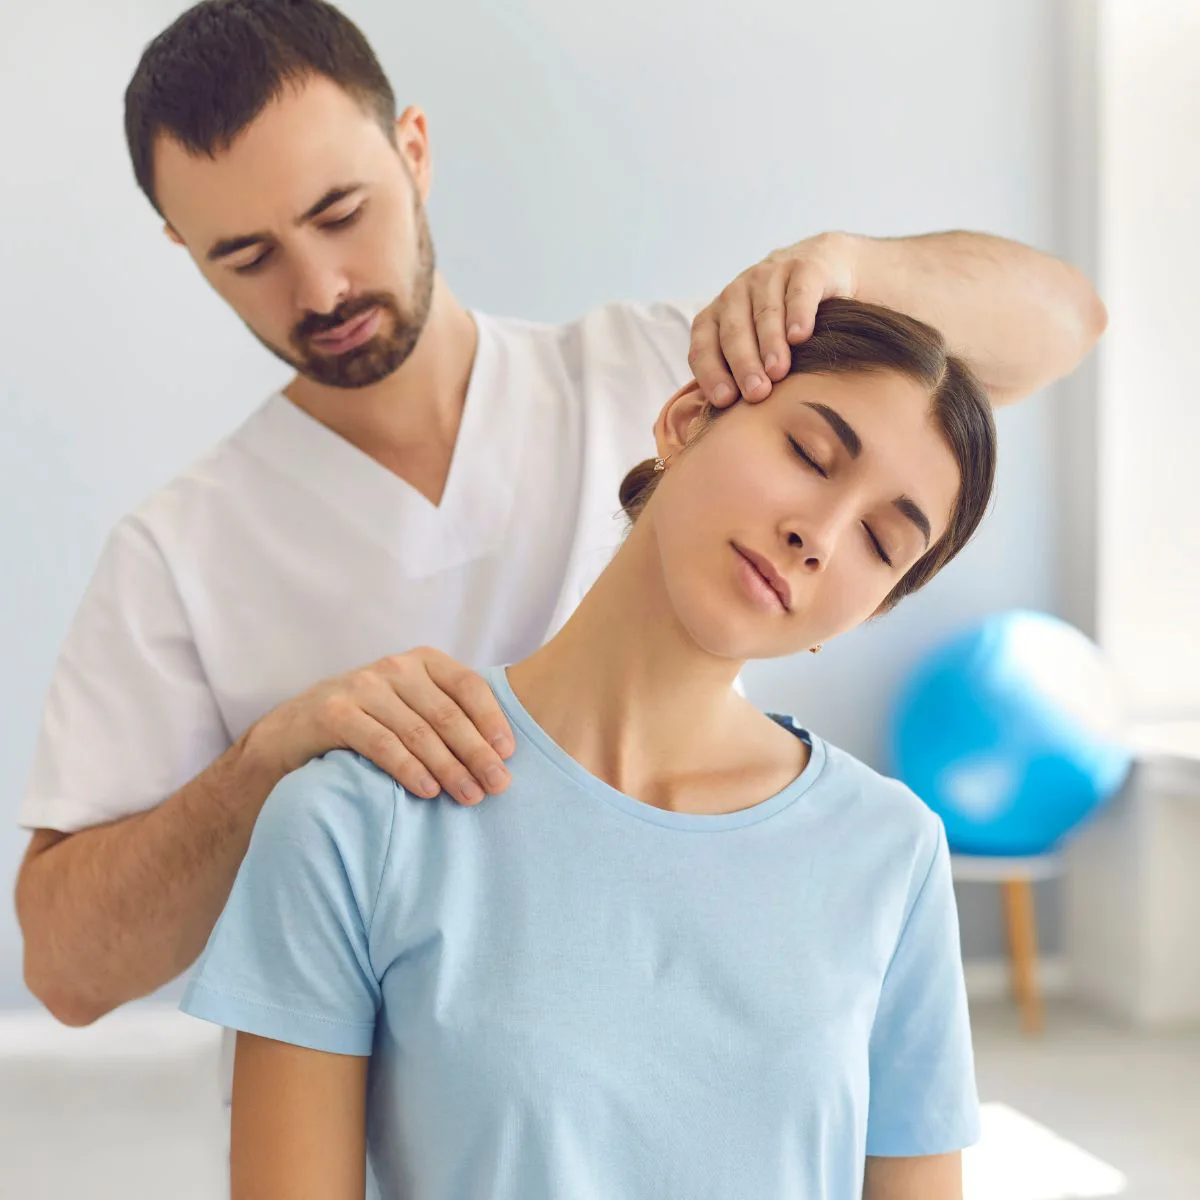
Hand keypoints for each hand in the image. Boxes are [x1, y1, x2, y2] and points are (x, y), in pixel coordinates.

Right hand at [244, 648, 513, 805]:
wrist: (294, 730)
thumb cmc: (369, 721)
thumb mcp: (411, 706)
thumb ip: (449, 715)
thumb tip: (502, 754)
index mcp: (422, 661)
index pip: (467, 686)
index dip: (492, 720)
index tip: (509, 754)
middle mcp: (394, 667)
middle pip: (447, 714)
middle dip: (476, 753)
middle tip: (498, 786)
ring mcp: (362, 687)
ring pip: (417, 731)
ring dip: (449, 767)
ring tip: (469, 795)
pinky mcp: (335, 712)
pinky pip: (381, 743)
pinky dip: (408, 769)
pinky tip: (428, 790)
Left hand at [688, 232, 858, 407]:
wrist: (823, 270)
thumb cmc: (782, 325)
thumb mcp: (755, 346)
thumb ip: (739, 376)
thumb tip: (728, 429)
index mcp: (717, 316)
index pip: (703, 345)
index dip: (711, 372)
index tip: (724, 401)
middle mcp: (737, 293)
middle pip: (734, 331)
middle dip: (743, 364)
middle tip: (756, 393)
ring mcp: (769, 276)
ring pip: (765, 312)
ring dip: (770, 344)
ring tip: (778, 372)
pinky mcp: (804, 268)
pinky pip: (798, 292)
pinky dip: (798, 314)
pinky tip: (800, 337)